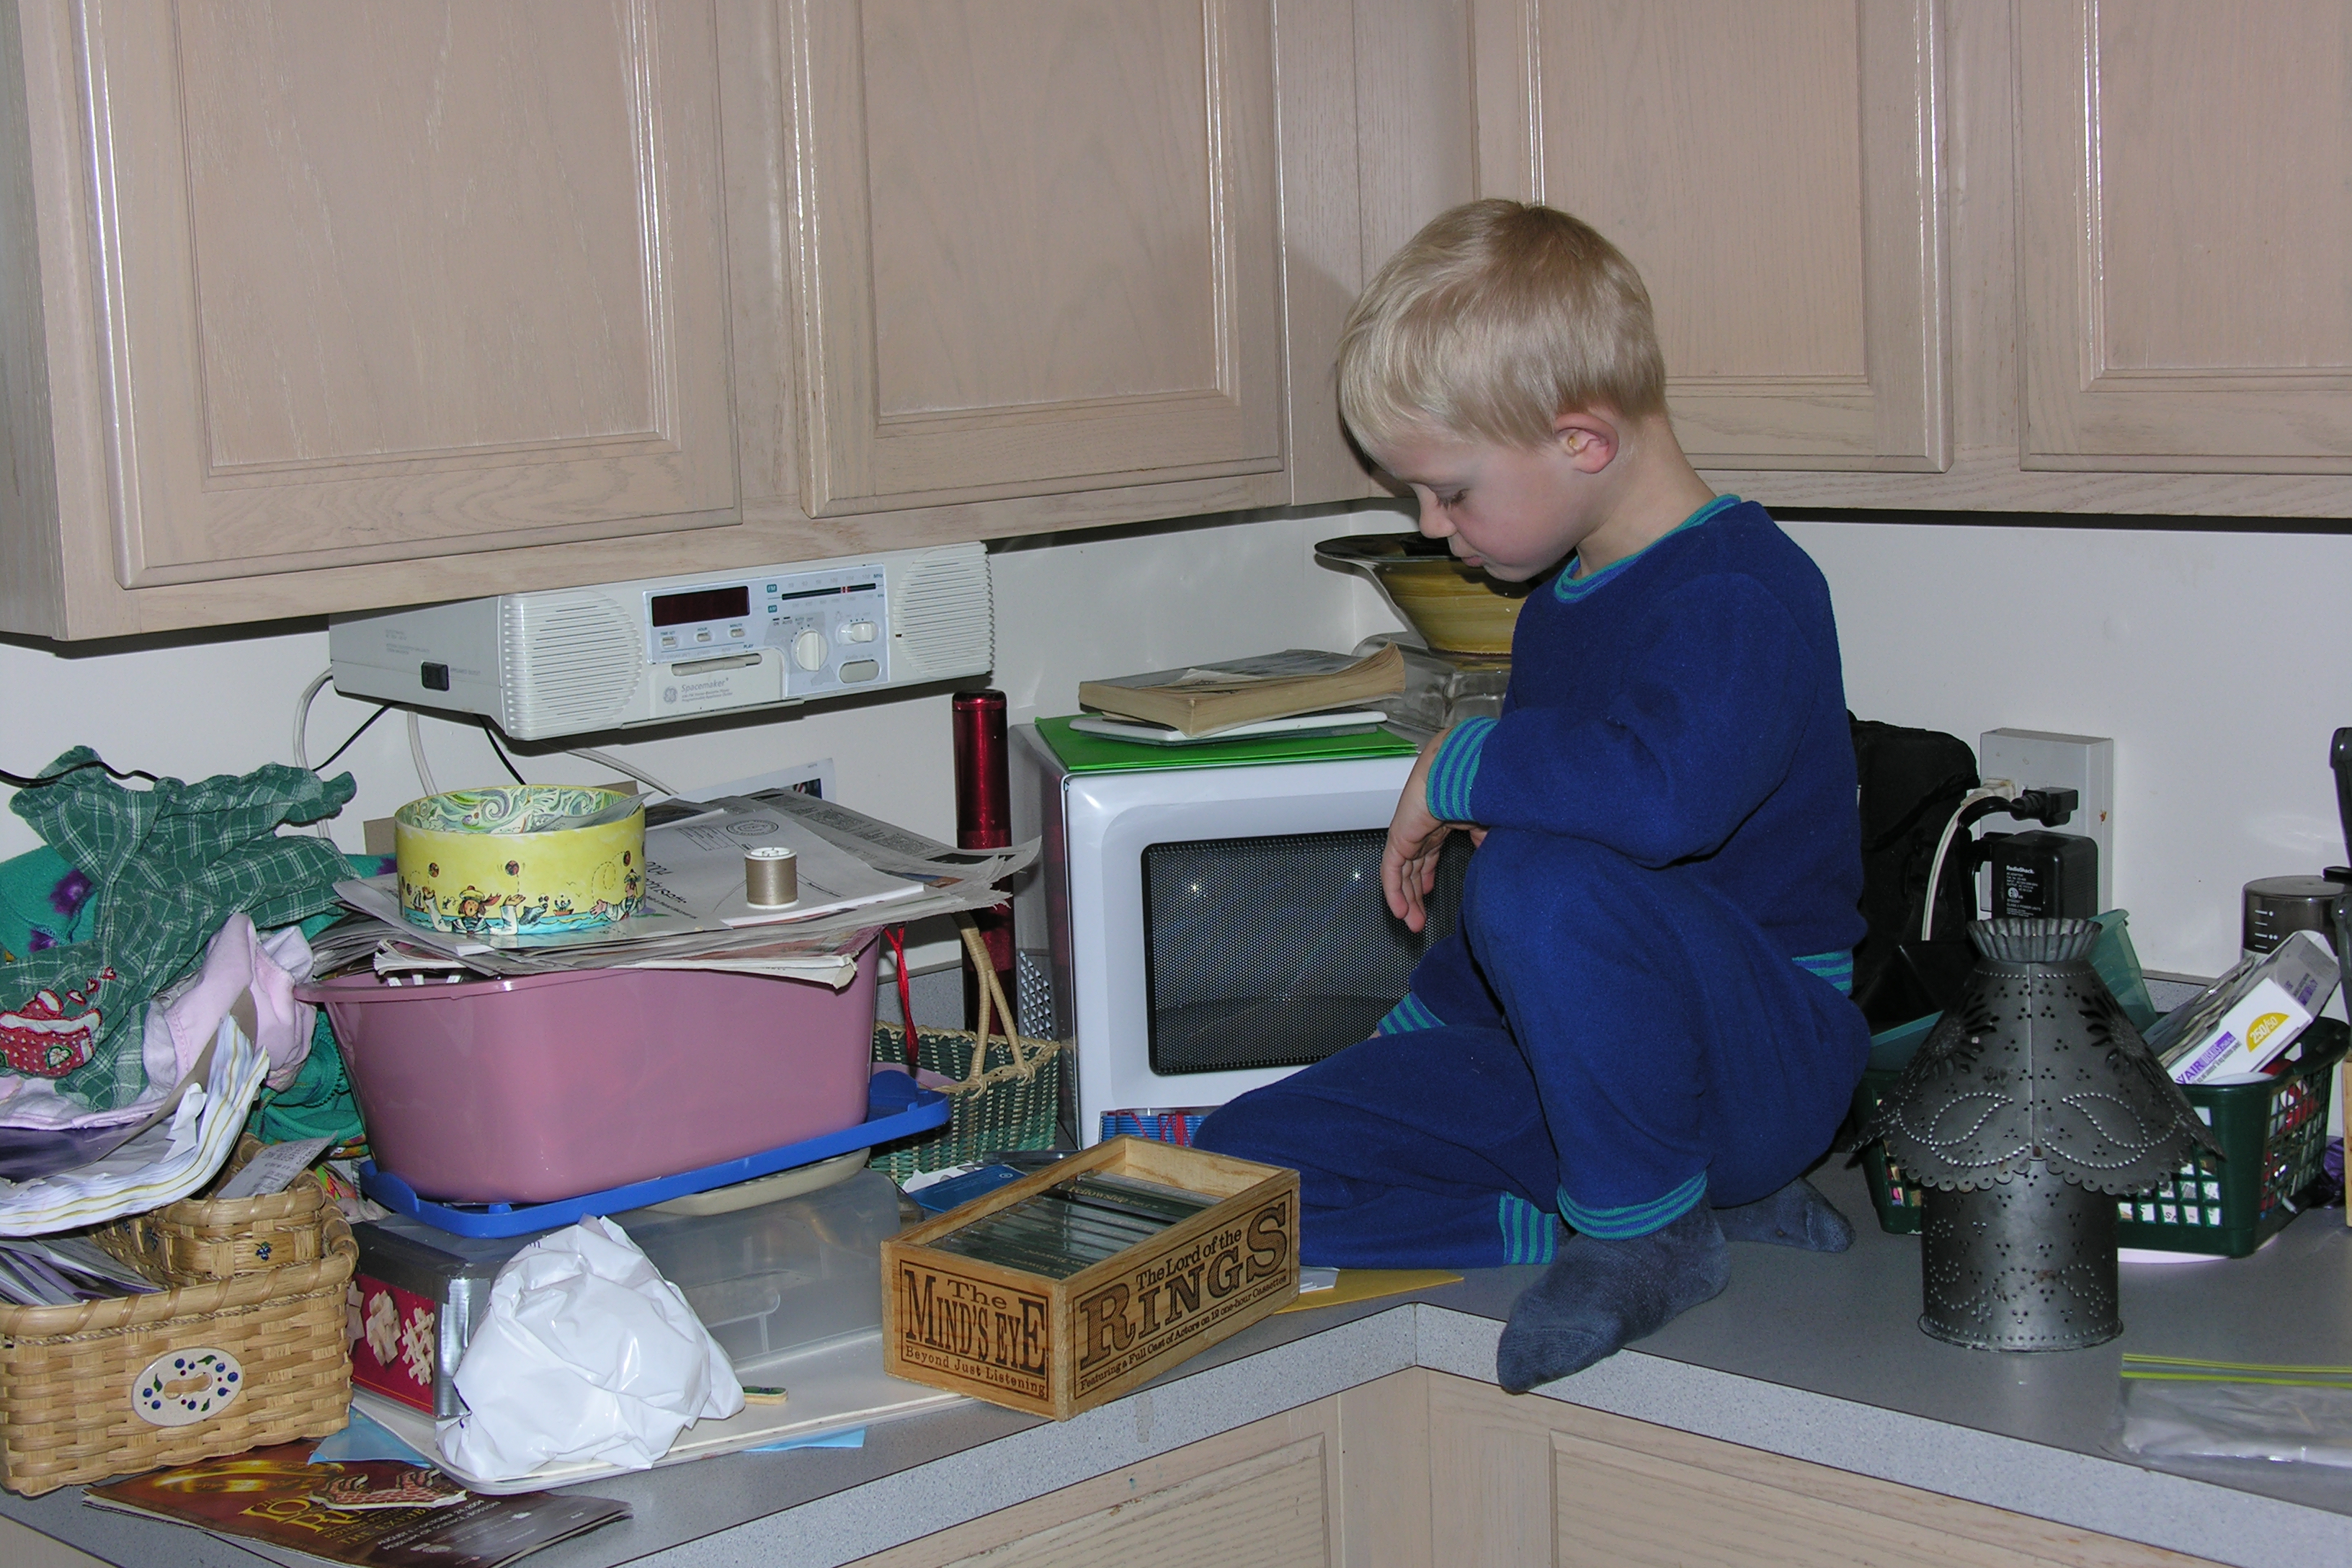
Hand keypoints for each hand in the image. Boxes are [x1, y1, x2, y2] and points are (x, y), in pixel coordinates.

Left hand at [1382, 729, 1467, 931]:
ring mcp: (1408, 833)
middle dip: (1415, 895)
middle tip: (1419, 919)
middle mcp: (1421, 828)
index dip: (1427, 876)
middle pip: (1413, 868)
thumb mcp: (1484, 823)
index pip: (1427, 855)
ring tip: (1412, 923)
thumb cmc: (1475, 786)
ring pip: (1401, 874)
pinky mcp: (1399, 837)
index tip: (1429, 894)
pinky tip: (1401, 911)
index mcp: (1439, 821)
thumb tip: (1490, 858)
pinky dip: (1394, 892)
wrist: (1462, 770)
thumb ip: (1483, 842)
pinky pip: (1391, 870)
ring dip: (1406, 900)